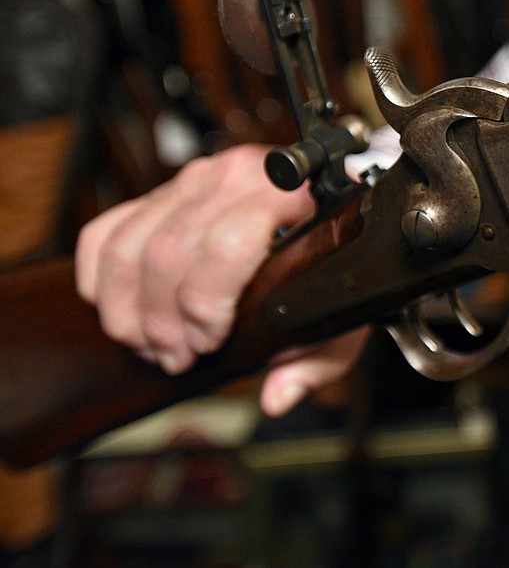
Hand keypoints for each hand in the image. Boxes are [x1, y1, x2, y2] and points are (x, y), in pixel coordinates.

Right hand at [75, 144, 368, 415]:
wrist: (327, 212)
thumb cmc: (332, 261)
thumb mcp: (341, 312)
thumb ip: (315, 360)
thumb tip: (278, 395)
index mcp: (290, 198)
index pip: (227, 247)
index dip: (205, 306)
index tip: (209, 343)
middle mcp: (238, 179)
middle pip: (168, 252)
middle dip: (163, 321)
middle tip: (178, 357)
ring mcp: (195, 181)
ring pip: (127, 245)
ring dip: (127, 309)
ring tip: (151, 345)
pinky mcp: (162, 192)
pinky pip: (105, 232)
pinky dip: (101, 279)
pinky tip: (123, 312)